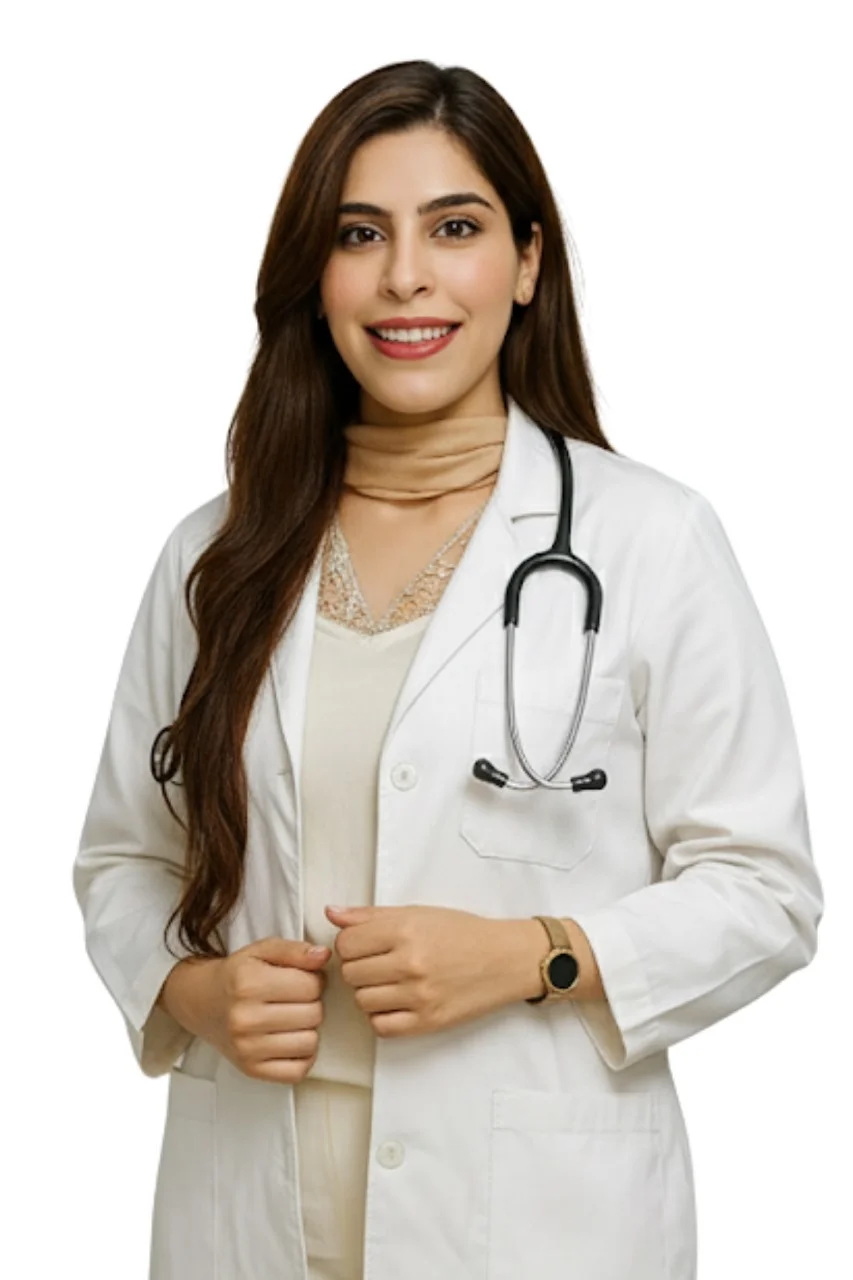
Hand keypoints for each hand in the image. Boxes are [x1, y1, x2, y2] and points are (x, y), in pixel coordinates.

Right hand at [159, 937, 330, 1083]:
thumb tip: (324, 956)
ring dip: (308, 1029)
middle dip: (312, 1003)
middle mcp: (245, 1018)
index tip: (301, 980)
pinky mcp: (251, 1070)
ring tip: (292, 1018)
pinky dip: (302, 1057)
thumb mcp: (262, 951)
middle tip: (296, 1000)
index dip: (314, 980)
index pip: (311, 985)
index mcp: (249, 983)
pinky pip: (297, 1071)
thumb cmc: (237, 976)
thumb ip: (295, 950)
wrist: (202, 1002)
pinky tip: (290, 1040)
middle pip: (313, 1014)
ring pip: (309, 1042)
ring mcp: (247, 1048)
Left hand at [325, 903, 508, 1038]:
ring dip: (369, 992)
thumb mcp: (418, 913)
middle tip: (378, 963)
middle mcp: (410, 962)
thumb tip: (331, 913)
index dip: (350, 944)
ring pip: (362, 1001)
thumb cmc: (462, 932)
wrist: (505, 959)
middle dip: (358, 968)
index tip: (364, 945)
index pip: (346, 943)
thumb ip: (371, 915)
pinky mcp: (428, 1022)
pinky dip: (381, 1016)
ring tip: (389, 982)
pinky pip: (381, 1026)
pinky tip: (395, 1002)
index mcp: (405, 930)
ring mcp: (419, 995)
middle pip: (350, 973)